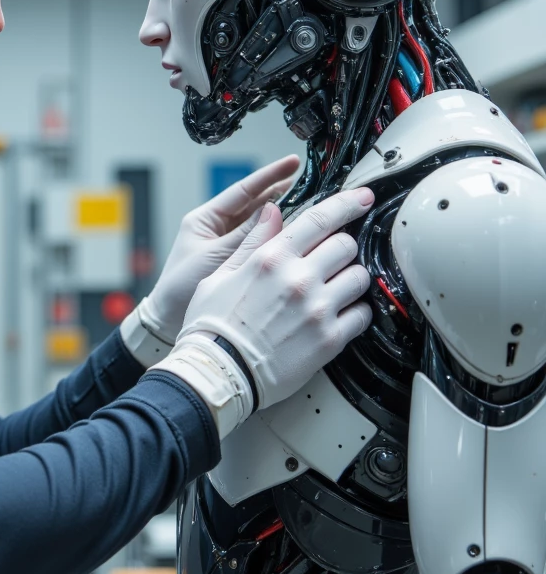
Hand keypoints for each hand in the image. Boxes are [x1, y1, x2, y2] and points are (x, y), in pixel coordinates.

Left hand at [137, 156, 299, 344]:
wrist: (167, 322)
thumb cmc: (179, 289)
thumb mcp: (214, 257)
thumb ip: (245, 236)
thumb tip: (274, 213)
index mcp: (205, 219)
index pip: (243, 191)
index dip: (269, 176)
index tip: (292, 163)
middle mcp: (217, 228)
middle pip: (255, 205)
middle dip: (283, 195)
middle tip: (313, 186)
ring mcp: (227, 246)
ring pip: (261, 226)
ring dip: (284, 218)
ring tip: (313, 209)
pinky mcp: (235, 264)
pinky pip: (260, 246)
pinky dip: (277, 241)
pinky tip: (298, 238)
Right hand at [157, 186, 374, 414]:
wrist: (217, 374)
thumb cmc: (212, 328)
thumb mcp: (221, 276)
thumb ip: (253, 242)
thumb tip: (272, 212)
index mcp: (272, 258)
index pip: (321, 218)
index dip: (348, 203)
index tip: (362, 199)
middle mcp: (299, 280)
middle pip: (346, 245)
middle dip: (343, 248)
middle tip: (333, 259)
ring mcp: (317, 310)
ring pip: (360, 277)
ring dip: (352, 279)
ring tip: (336, 290)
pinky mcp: (329, 340)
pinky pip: (362, 315)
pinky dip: (356, 312)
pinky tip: (340, 316)